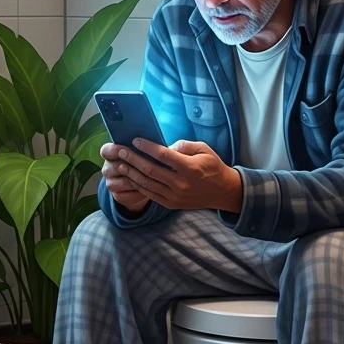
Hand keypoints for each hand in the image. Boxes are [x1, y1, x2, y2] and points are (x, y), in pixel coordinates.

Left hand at [104, 138, 243, 212]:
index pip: (163, 155)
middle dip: (133, 159)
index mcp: (190, 168)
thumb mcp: (204, 149)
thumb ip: (184, 145)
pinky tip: (130, 177)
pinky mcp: (171, 204)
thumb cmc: (212, 166)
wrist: (222, 192)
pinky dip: (138, 186)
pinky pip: (150, 194)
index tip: (135, 140)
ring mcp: (175, 196)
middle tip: (121, 150)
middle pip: (150, 170)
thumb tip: (165, 146)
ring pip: (147, 183)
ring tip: (121, 164)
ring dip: (131, 173)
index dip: (147, 147)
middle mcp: (181, 183)